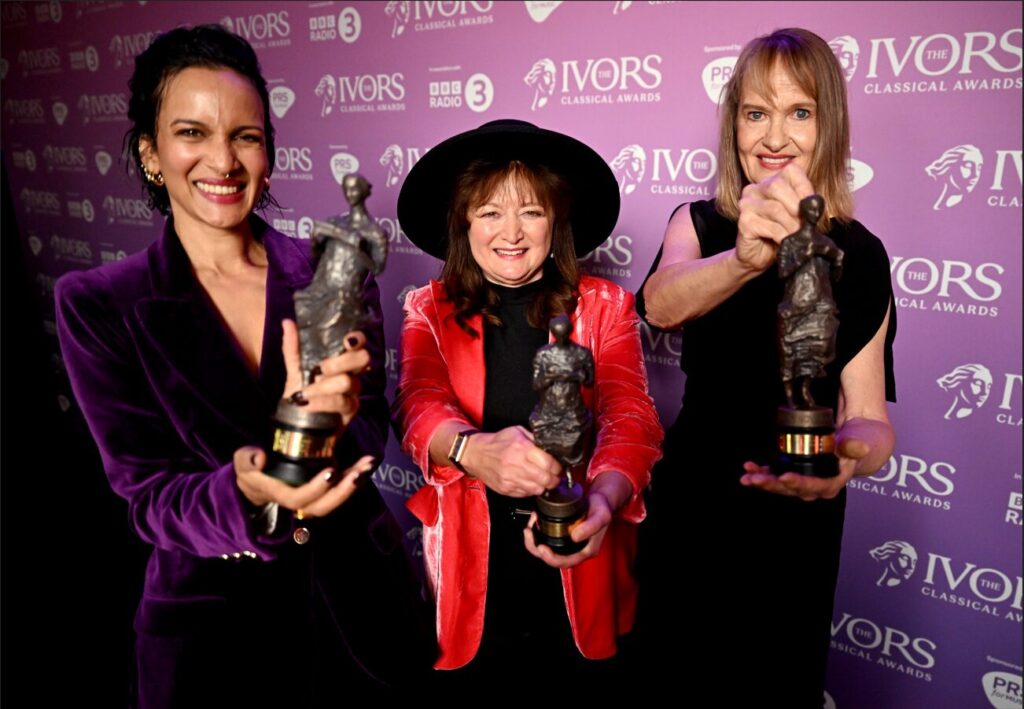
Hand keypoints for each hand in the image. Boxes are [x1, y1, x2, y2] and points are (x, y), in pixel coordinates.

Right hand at [234, 445, 374, 512]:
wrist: (257, 484)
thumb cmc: (251, 472)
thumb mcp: (242, 463)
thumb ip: (247, 459)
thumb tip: (259, 457)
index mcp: (281, 495)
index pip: (299, 498)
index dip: (316, 488)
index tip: (329, 471)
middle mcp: (300, 501)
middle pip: (324, 506)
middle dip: (343, 490)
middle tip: (360, 472)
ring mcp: (313, 498)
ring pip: (335, 499)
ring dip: (354, 483)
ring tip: (368, 464)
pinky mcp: (323, 490)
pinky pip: (340, 488)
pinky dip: (355, 476)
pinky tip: (368, 462)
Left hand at [282, 320, 368, 426]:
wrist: (299, 425)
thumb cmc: (301, 394)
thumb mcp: (294, 369)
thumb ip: (292, 347)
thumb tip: (287, 322)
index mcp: (341, 360)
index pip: (359, 343)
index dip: (358, 338)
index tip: (346, 340)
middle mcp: (352, 373)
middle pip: (363, 359)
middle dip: (340, 361)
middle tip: (320, 368)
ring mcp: (354, 393)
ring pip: (348, 382)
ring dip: (323, 387)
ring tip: (305, 393)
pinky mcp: (351, 411)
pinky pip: (341, 402)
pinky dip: (321, 402)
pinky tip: (307, 404)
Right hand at [461, 426, 560, 496]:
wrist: (475, 454)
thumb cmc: (497, 442)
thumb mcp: (517, 432)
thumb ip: (534, 439)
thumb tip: (550, 448)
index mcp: (521, 449)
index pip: (548, 463)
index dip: (557, 467)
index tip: (558, 466)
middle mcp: (516, 465)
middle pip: (545, 479)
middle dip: (554, 478)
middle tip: (555, 475)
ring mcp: (510, 479)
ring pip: (538, 489)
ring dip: (544, 486)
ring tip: (544, 480)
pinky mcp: (506, 489)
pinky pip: (526, 494)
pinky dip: (532, 490)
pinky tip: (530, 482)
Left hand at [523, 490, 612, 568]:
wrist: (600, 498)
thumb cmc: (602, 507)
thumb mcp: (601, 515)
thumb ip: (591, 526)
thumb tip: (575, 537)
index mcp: (586, 550)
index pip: (566, 562)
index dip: (551, 558)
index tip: (541, 548)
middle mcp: (576, 550)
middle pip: (553, 558)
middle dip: (536, 549)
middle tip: (528, 533)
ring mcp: (569, 543)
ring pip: (547, 549)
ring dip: (534, 541)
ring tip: (528, 528)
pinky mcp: (563, 535)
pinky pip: (547, 539)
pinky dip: (538, 532)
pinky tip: (534, 521)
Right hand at [735, 163, 814, 271]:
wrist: (759, 258)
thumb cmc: (778, 234)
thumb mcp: (795, 216)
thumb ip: (803, 205)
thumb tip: (814, 205)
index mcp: (769, 182)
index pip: (790, 171)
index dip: (805, 186)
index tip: (813, 206)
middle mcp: (754, 189)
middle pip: (777, 186)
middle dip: (796, 206)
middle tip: (806, 224)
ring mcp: (745, 205)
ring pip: (774, 208)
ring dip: (791, 224)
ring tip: (798, 235)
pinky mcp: (743, 223)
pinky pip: (768, 226)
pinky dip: (782, 235)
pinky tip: (785, 242)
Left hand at [739, 437, 871, 501]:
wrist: (854, 441)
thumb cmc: (858, 442)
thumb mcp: (860, 441)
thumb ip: (855, 446)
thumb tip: (856, 446)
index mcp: (833, 483)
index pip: (815, 486)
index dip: (799, 483)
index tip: (785, 477)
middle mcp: (816, 487)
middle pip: (792, 489)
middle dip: (773, 485)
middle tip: (756, 479)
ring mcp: (803, 482)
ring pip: (780, 486)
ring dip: (762, 481)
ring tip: (747, 476)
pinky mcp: (793, 474)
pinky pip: (775, 476)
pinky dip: (762, 472)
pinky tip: (749, 467)